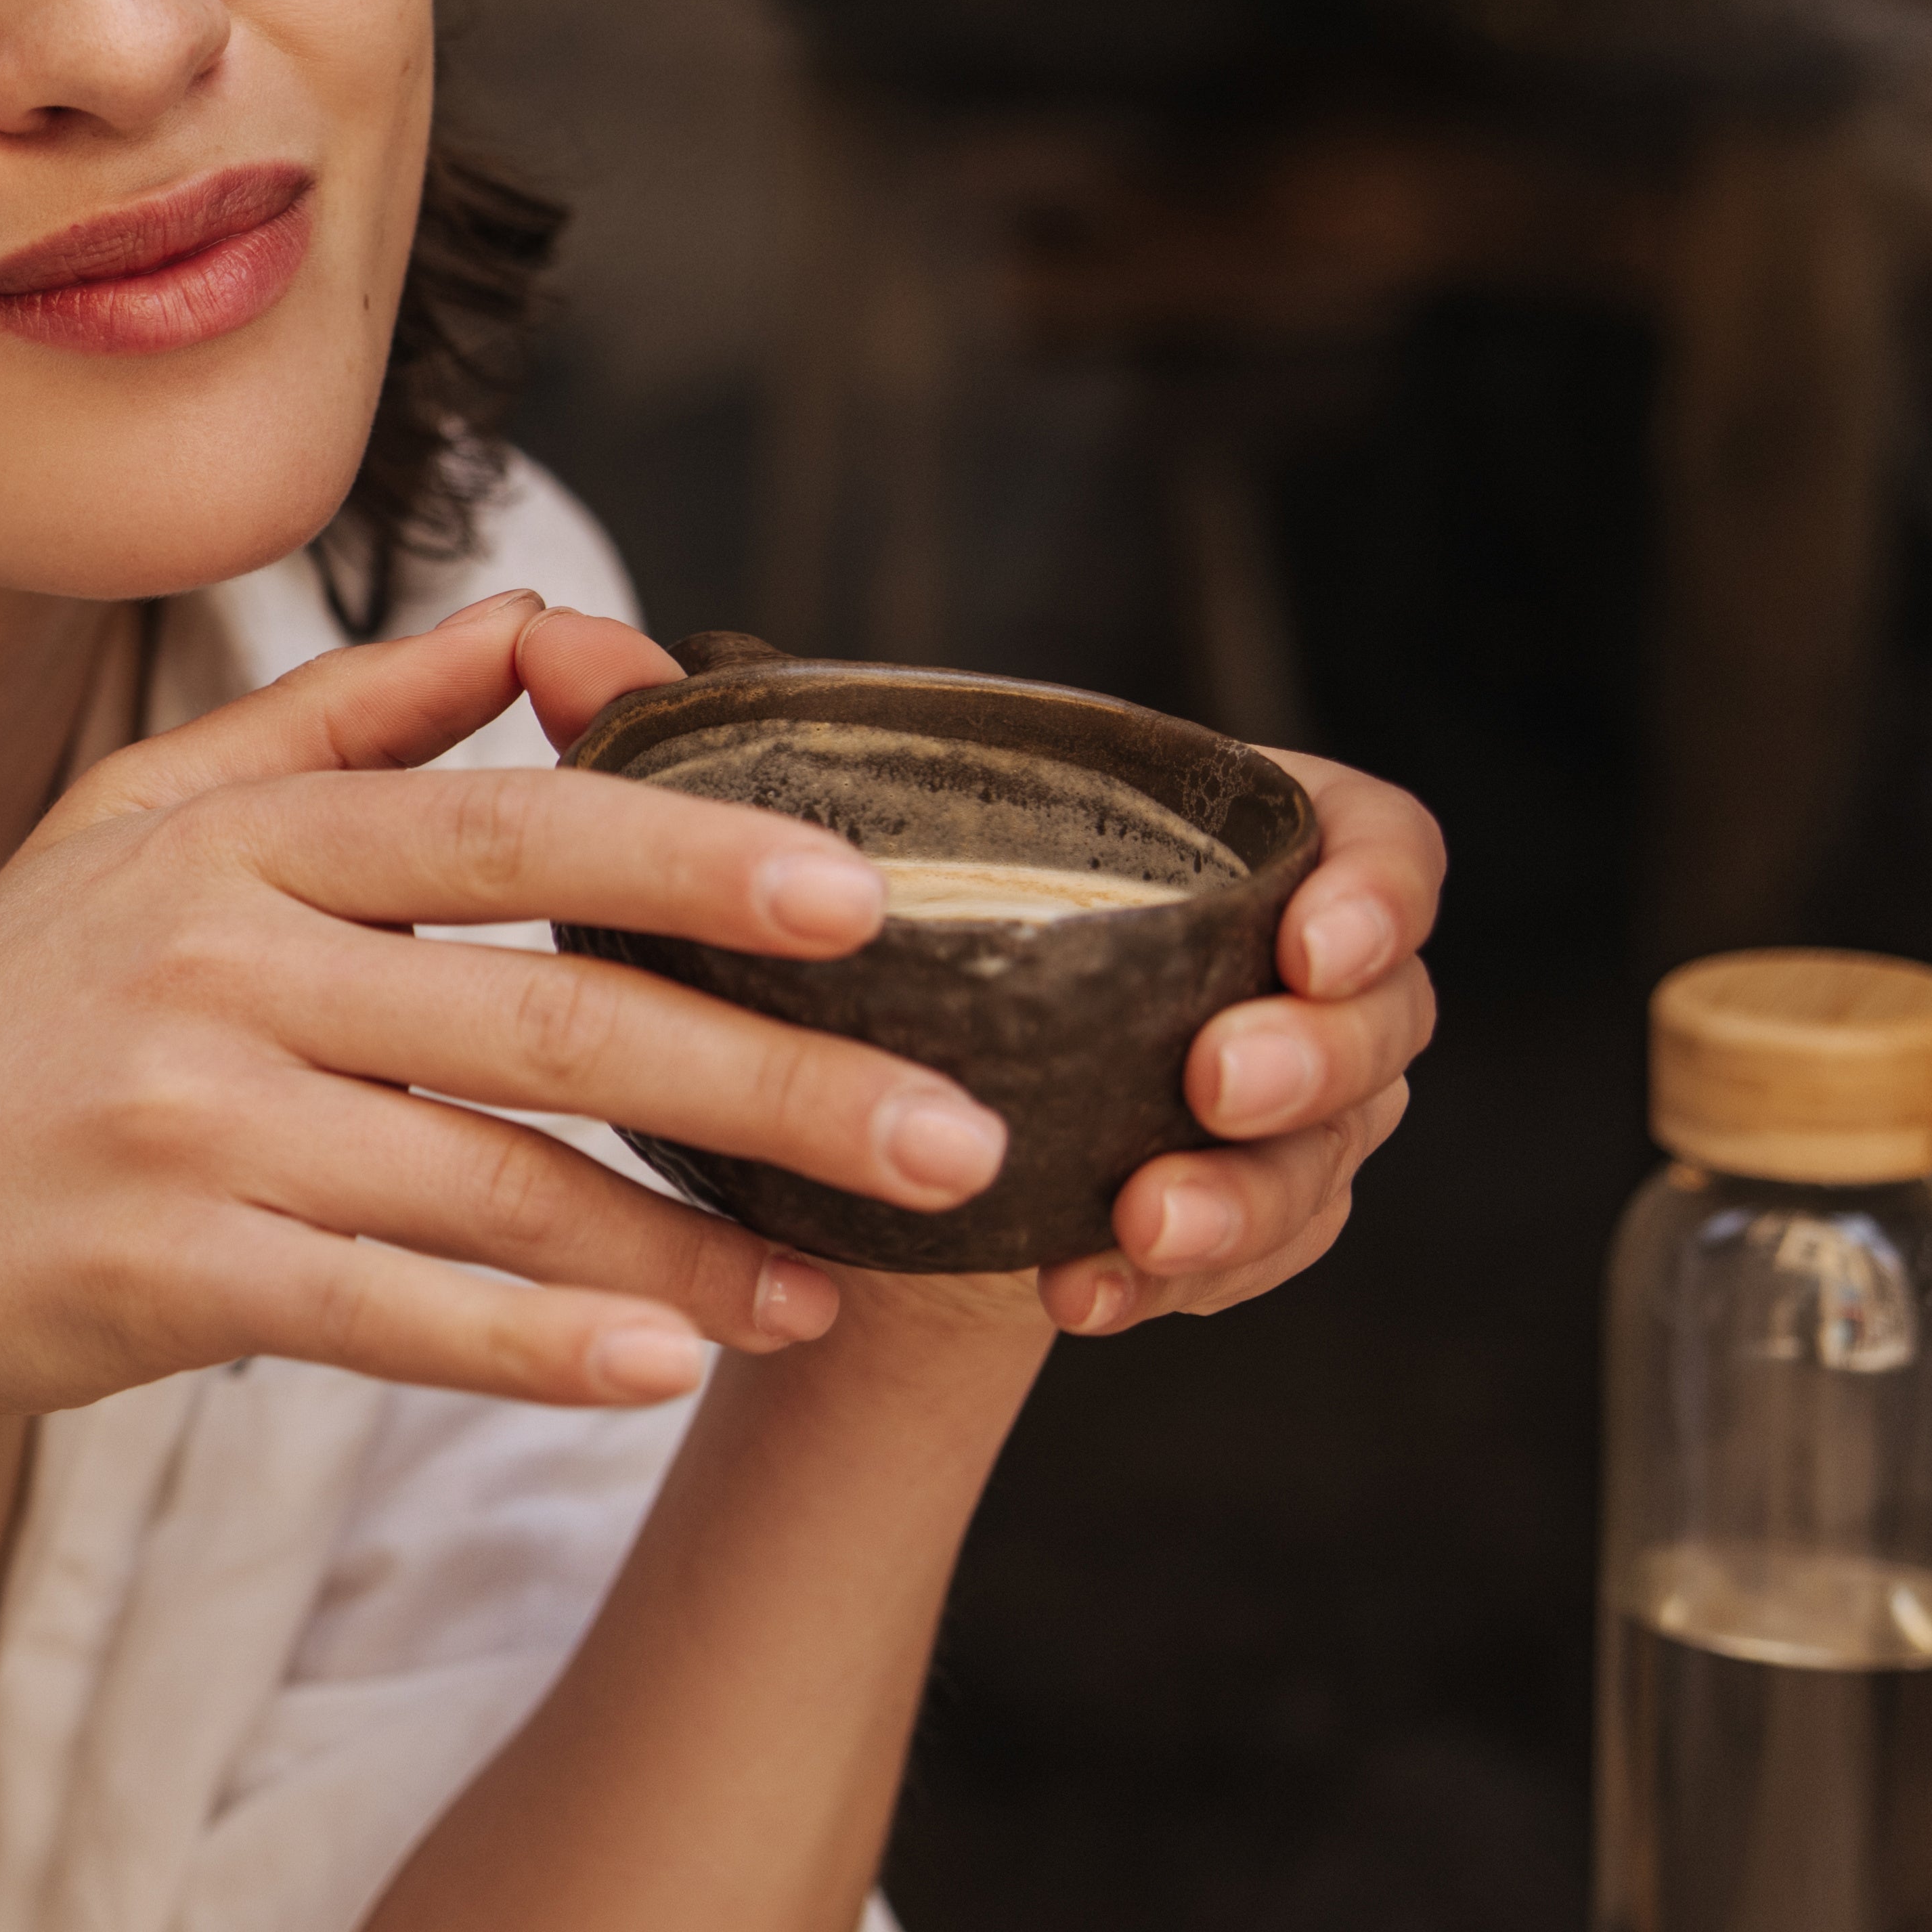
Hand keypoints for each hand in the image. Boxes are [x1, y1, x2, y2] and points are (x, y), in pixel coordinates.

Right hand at [0, 590, 1016, 1433]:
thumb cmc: (7, 1023)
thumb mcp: (134, 827)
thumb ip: (339, 721)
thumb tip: (541, 617)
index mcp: (228, 836)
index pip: (508, 825)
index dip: (695, 851)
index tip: (869, 894)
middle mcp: (207, 958)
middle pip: (545, 1011)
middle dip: (771, 1077)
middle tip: (956, 1134)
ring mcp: (181, 1115)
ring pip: (493, 1183)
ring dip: (688, 1246)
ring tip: (834, 1293)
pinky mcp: (159, 1266)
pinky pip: (388, 1310)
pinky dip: (533, 1347)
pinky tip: (664, 1374)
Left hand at [512, 613, 1446, 1345]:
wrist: (816, 1124)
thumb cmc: (823, 932)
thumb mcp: (759, 829)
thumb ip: (685, 723)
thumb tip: (553, 635)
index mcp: (1212, 845)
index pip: (1378, 838)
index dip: (1378, 888)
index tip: (1304, 939)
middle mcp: (1266, 975)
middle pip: (1377, 1015)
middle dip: (1317, 1060)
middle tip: (1214, 1085)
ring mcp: (1263, 1110)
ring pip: (1324, 1158)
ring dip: (1246, 1198)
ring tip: (1138, 1224)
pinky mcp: (1217, 1221)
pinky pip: (1255, 1260)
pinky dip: (1185, 1281)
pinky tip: (1093, 1296)